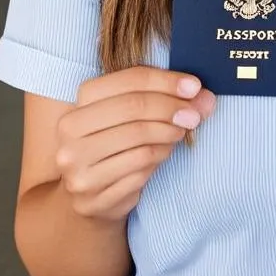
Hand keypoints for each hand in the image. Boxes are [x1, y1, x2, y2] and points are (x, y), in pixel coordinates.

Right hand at [55, 67, 214, 221]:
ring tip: (178, 134)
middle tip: (195, 114)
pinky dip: (158, 159)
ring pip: (139, 141)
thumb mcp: (135, 112)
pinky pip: (138, 170)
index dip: (166, 81)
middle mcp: (70, 131)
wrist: (90, 194)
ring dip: (168, 135)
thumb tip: (205, 97)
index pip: (130, 80)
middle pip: (133, 108)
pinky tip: (162, 154)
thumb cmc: (118, 142)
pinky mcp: (91, 196)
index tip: (194, 87)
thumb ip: (168, 98)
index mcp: (81, 99)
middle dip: (171, 108)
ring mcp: (76, 166)